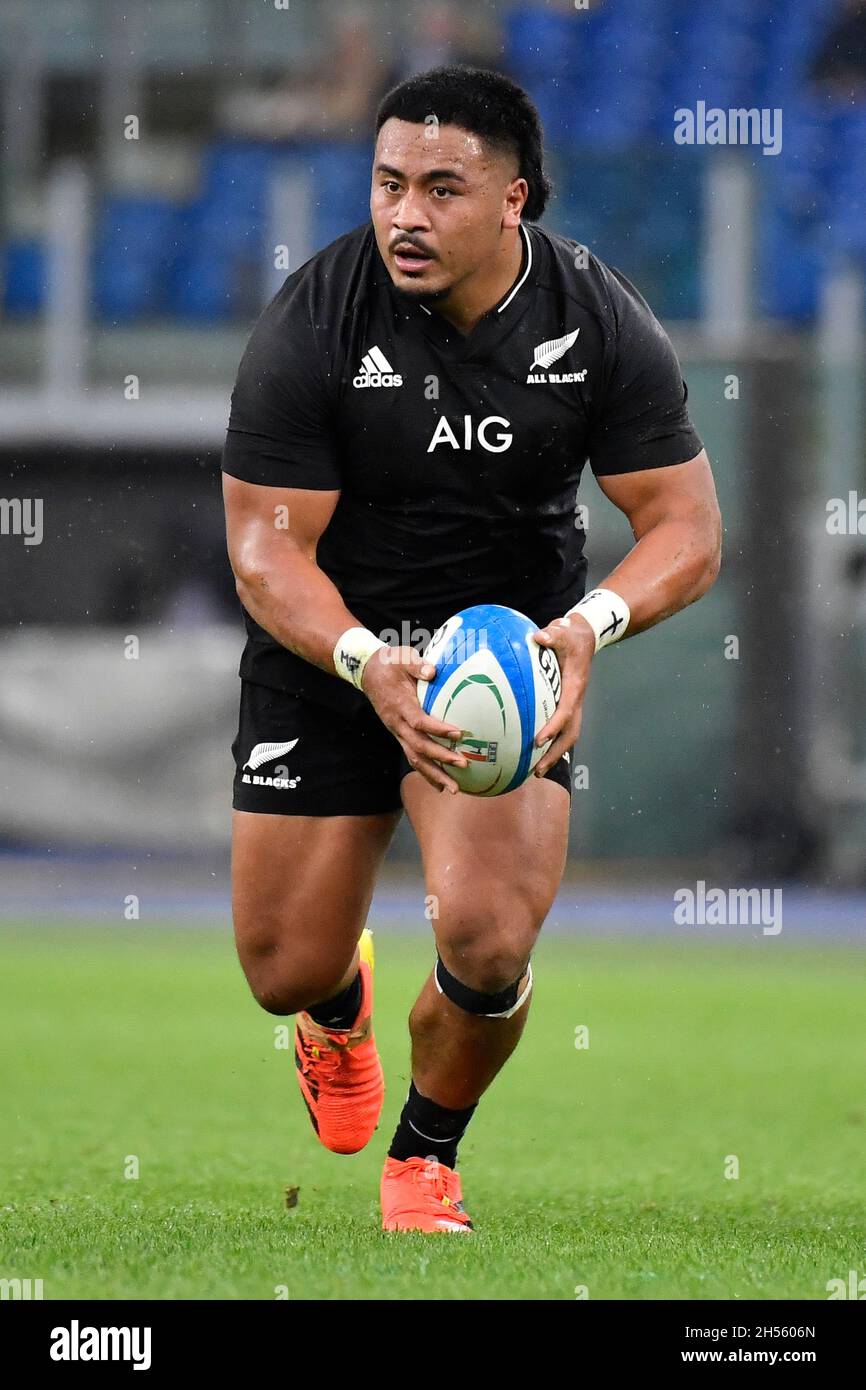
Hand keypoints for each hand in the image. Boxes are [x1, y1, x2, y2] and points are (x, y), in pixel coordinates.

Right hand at [361, 645, 468, 794]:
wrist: (367, 671)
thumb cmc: (390, 663)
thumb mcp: (403, 657)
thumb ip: (418, 666)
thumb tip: (433, 671)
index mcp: (400, 705)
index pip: (419, 722)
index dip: (437, 729)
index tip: (458, 734)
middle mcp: (397, 724)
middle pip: (418, 747)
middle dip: (440, 759)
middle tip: (463, 765)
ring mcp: (397, 732)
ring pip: (414, 758)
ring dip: (434, 775)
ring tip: (453, 789)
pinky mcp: (399, 735)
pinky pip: (412, 757)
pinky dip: (426, 773)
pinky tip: (440, 785)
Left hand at [531, 614, 595, 776]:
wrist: (586, 637)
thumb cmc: (572, 636)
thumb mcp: (564, 631)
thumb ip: (552, 635)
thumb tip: (539, 637)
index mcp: (575, 687)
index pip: (566, 711)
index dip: (553, 727)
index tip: (539, 740)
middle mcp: (576, 700)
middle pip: (570, 734)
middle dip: (555, 753)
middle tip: (538, 770)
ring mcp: (573, 705)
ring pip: (567, 736)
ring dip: (554, 755)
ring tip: (535, 772)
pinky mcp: (568, 705)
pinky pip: (560, 729)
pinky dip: (550, 744)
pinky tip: (532, 754)